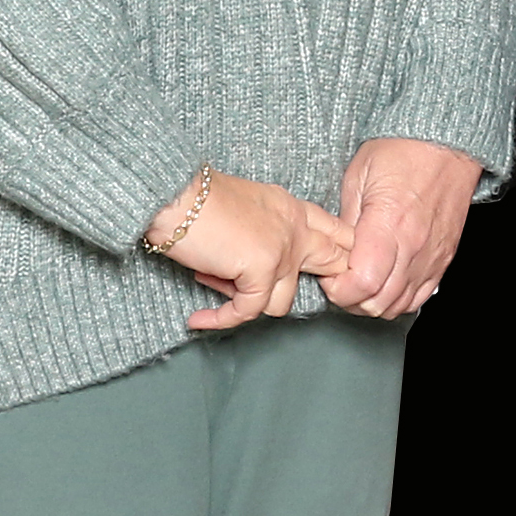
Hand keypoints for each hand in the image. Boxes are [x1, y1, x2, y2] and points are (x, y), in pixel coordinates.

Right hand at [148, 170, 353, 329]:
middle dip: (326, 285)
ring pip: (282, 302)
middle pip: (334, 264)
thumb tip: (260, 275)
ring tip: (216, 284)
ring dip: (248, 301)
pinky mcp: (261, 269)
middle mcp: (295, 228)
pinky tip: (199, 319)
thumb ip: (266, 234)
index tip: (327, 275)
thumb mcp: (248, 207)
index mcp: (293, 209)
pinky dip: (220, 318)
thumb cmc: (198, 200)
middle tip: (283, 300)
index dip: (341, 255)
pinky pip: (247, 312)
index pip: (338, 233)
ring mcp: (282, 250)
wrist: (175, 195)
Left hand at [324, 137, 481, 319]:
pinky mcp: (443, 258)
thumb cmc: (402, 150)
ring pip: (398, 305)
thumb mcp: (358, 176)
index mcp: (389, 224)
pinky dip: (398, 300)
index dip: (337, 288)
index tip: (329, 274)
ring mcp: (431, 256)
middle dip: (351, 299)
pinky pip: (419, 297)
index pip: (360, 284)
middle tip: (339, 279)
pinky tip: (385, 285)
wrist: (445, 142)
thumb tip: (336, 252)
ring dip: (373, 302)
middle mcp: (414, 246)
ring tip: (360, 282)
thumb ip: (346, 222)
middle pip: (378, 303)